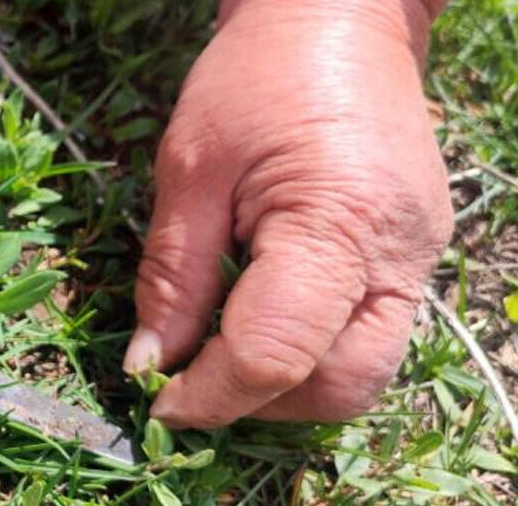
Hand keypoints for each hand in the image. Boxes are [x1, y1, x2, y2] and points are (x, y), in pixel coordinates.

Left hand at [124, 0, 452, 427]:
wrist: (337, 17)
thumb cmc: (253, 78)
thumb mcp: (188, 172)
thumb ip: (171, 279)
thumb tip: (149, 366)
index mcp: (338, 221)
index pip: (273, 355)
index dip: (208, 396)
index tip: (155, 403)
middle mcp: (398, 255)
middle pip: (339, 388)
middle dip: (256, 403)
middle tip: (189, 380)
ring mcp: (420, 260)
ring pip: (361, 376)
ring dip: (286, 387)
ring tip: (221, 352)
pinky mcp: (416, 260)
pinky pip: (367, 339)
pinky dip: (309, 354)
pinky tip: (260, 320)